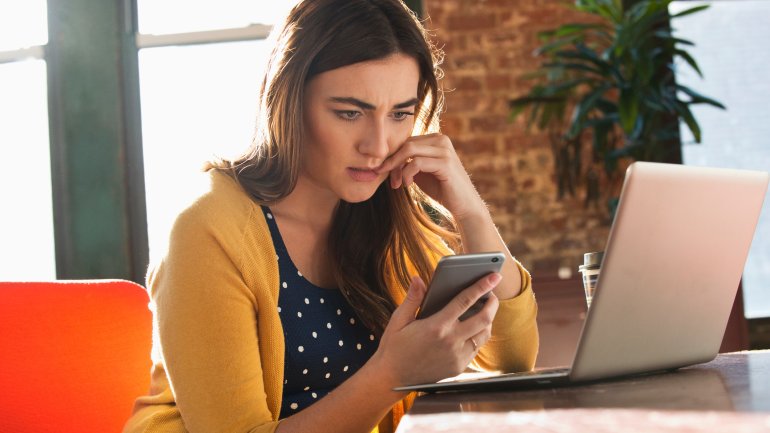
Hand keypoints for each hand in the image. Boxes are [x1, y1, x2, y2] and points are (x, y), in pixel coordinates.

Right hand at [371, 273, 500, 386]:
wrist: (393, 378)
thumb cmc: (394, 347)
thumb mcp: (398, 320)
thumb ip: (412, 299)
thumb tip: (418, 279)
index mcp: (436, 326)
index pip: (465, 301)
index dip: (482, 286)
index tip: (494, 276)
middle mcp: (451, 342)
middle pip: (484, 318)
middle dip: (493, 303)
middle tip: (492, 294)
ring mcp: (457, 356)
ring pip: (484, 335)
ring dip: (488, 320)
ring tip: (484, 310)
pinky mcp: (458, 367)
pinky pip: (476, 348)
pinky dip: (479, 336)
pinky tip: (473, 329)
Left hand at [375, 133, 483, 220]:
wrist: (463, 204)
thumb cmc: (441, 188)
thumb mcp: (420, 171)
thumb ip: (407, 161)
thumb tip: (386, 158)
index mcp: (436, 138)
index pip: (407, 141)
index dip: (394, 156)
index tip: (386, 173)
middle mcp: (441, 139)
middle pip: (406, 144)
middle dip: (393, 162)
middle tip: (390, 180)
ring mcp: (444, 150)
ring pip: (409, 150)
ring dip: (398, 168)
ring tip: (397, 184)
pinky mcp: (445, 163)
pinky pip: (416, 163)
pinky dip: (407, 174)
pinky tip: (407, 185)